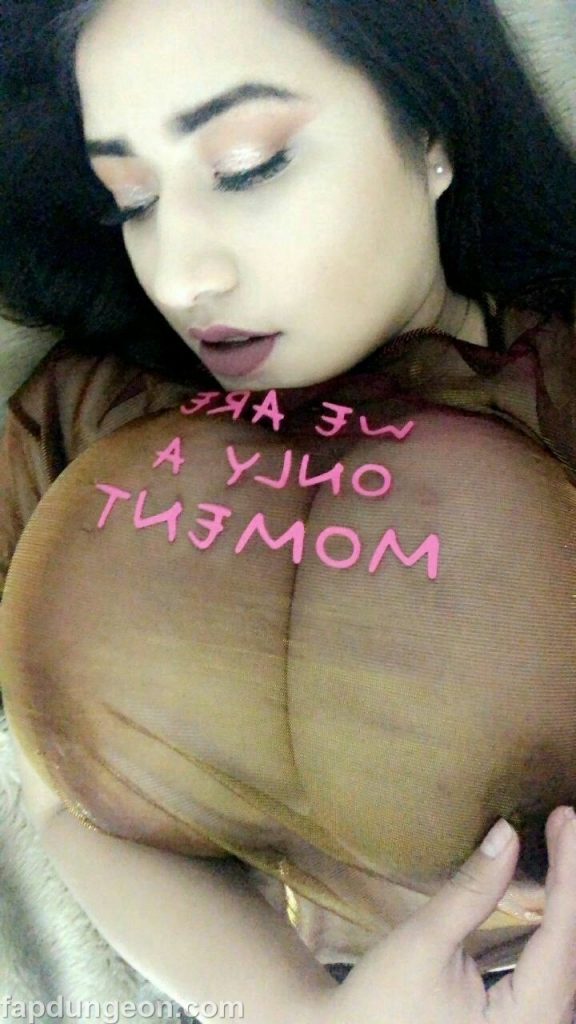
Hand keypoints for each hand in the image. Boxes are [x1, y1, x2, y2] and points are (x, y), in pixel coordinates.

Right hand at [308, 807, 575, 1023]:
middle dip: (571, 880)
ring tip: (564, 845)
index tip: (565, 820)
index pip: (563, 937)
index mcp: (527, 1021)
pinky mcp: (527, 1020)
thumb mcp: (423, 944)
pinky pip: (556, 966)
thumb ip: (471, 892)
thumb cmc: (383, 1004)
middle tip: (565, 822)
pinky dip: (558, 923)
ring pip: (569, 958)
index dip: (568, 874)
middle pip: (574, 947)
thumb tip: (507, 835)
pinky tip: (554, 889)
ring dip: (567, 899)